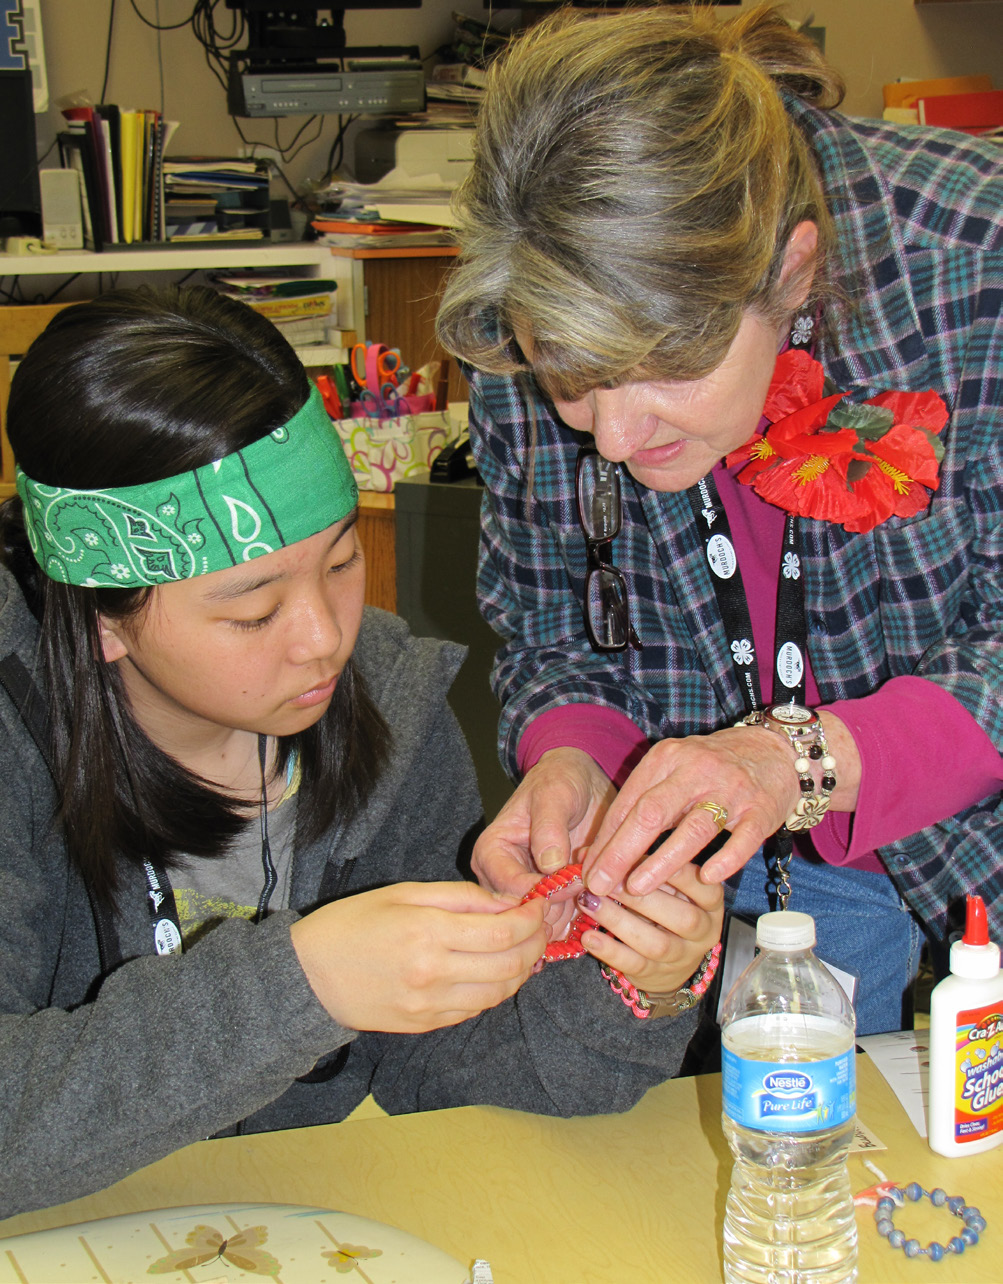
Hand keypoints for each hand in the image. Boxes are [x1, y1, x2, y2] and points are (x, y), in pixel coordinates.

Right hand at [290, 881, 545, 1033]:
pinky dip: (495, 990)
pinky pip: (475, 1010)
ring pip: (499, 993)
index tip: (540, 905)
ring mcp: (431, 1005)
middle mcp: (434, 973)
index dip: (532, 919)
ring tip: (523, 950)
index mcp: (429, 932)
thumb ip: (460, 897)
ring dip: (521, 971)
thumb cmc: (353, 924)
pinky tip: (494, 972)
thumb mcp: (404, 893)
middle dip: (536, 944)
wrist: (309, 975)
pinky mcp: (426, 1025)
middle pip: (511, 965)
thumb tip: (506, 902)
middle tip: (540, 928)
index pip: (504, 931)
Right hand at [471, 747, 615, 934]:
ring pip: (546, 927)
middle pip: (524, 916)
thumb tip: (549, 864)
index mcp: (492, 853)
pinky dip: (584, 919)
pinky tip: (600, 898)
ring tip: (597, 886)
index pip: (510, 889)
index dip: (544, 892)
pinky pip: (563, 927)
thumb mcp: (554, 793)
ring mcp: (527, 896)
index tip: (576, 879)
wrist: (582, 784)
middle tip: (591, 886)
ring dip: (576, 915)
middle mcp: (503, 881)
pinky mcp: (551, 904)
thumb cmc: (561, 780)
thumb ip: (549, 826)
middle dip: (561, 908)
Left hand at [578, 860, 723, 996]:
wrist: (669, 958)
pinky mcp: (656, 974)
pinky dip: (610, 950)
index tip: (641, 856)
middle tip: (608, 880)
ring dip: (620, 921)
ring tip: (590, 902)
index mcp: (710, 901)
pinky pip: (634, 965)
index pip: (700, 884)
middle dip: (643, 898)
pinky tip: (589, 936)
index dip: (673, 871)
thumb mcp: (659, 881)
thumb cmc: (662, 904)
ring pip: (656, 944)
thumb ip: (633, 863)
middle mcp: (703, 931)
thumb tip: (587, 853)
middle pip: (683, 917)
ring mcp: (682, 957)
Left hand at [583, 724, 803, 896]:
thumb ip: (639, 805)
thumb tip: (596, 854)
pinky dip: (725, 859)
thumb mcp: (671, 772)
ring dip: (662, 861)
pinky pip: (742, 838)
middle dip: (621, 852)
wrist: (773, 749)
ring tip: (637, 888)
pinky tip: (706, 879)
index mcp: (666, 758)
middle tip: (600, 885)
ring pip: (692, 828)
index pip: (628, 803)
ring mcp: (731, 789)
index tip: (587, 872)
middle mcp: (695, 769)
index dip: (605, 840)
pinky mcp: (762, 809)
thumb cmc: (710, 769)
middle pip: (651, 813)